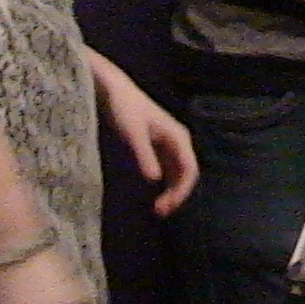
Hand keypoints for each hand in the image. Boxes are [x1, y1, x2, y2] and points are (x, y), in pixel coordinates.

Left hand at [100, 69, 199, 217]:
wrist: (114, 91)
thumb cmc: (124, 109)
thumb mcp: (133, 134)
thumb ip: (144, 155)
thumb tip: (154, 180)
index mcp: (178, 137)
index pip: (189, 170)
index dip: (181, 192)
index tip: (167, 207)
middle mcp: (179, 141)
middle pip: (187, 174)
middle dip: (177, 195)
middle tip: (160, 212)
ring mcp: (170, 143)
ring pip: (179, 173)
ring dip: (172, 191)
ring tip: (158, 208)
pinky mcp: (160, 146)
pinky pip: (169, 169)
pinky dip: (166, 184)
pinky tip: (155, 194)